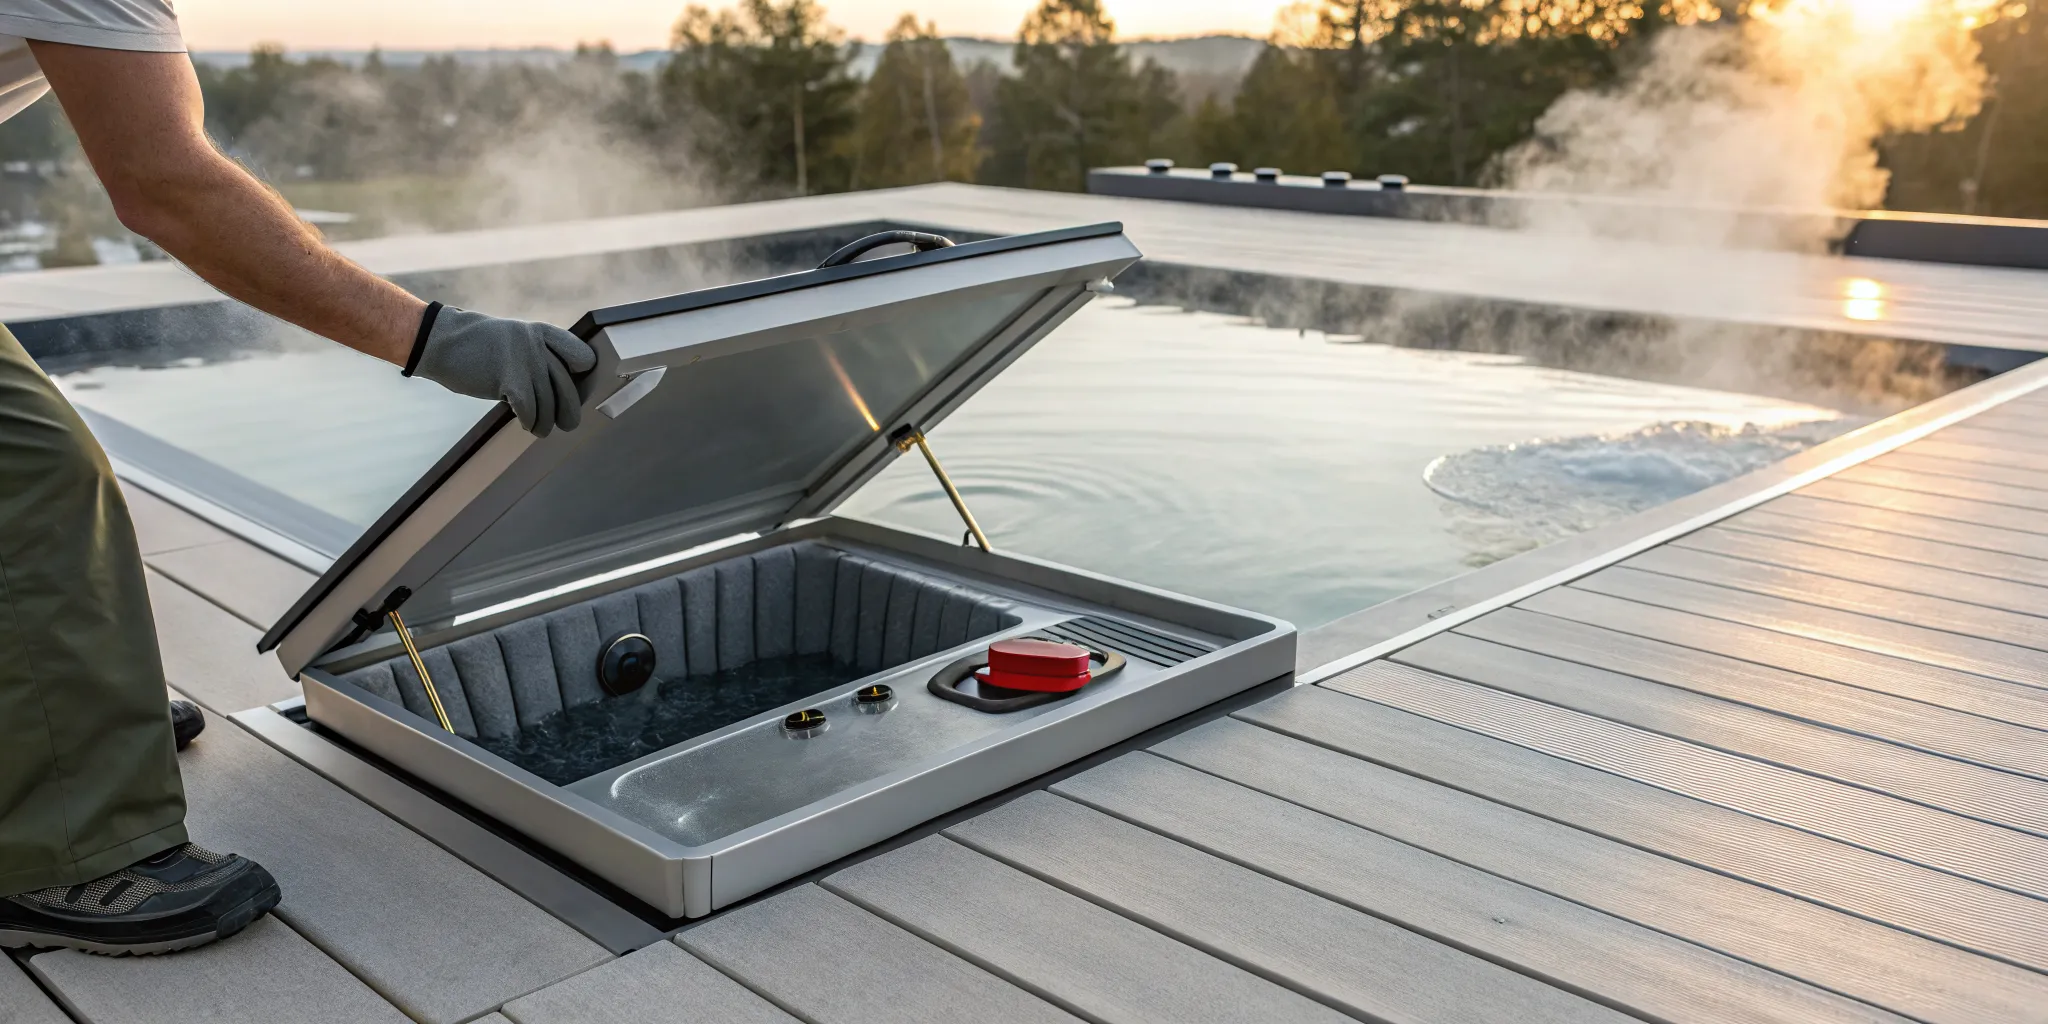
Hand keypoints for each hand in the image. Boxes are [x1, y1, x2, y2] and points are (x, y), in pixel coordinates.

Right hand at [407, 305, 597, 436]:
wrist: (441, 340)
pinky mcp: (509, 379)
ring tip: (539, 428)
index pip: (583, 356)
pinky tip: (525, 423)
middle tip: (567, 423)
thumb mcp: (515, 339)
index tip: (575, 390)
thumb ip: (539, 354)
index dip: (582, 377)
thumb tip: (562, 387)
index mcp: (542, 332)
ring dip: (545, 423)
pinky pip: (529, 412)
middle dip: (569, 412)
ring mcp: (525, 361)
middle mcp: (538, 346)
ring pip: (549, 405)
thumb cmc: (479, 346)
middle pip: (568, 388)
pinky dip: (529, 422)